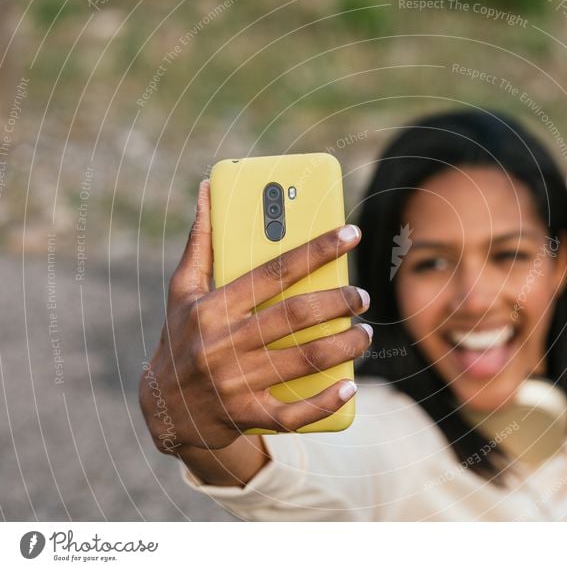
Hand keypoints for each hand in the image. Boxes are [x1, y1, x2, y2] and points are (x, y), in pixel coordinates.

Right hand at [139, 180, 370, 454]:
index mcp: (212, 307)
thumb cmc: (181, 337)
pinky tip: (349, 385)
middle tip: (361, 296)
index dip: (317, 250)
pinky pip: (295, 412)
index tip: (351, 234)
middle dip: (338, 301)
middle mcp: (222, 344)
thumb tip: (208, 188)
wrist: (165, 410)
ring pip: (303, 361)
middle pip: (295, 316)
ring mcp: (235, 384)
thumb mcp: (182, 291)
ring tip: (364, 333)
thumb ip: (201, 242)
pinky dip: (326, 399)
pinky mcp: (246, 415)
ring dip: (344, 346)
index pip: (274, 271)